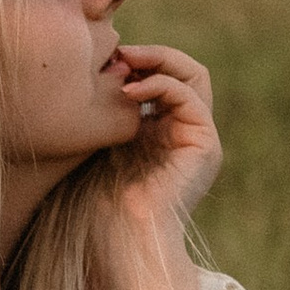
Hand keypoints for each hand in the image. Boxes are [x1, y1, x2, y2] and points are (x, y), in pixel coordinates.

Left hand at [87, 45, 220, 289]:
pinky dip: (161, 83)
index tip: (103, 58)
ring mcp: (198, 139)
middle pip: (185, 70)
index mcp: (161, 131)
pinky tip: (130, 91)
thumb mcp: (96, 144)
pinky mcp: (204, 145)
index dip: (138, 59)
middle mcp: (184, 132)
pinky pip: (191, 96)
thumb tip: (85, 72)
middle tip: (119, 51)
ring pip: (194, 75)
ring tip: (125, 63)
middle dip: (153, 53)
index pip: (163, 76)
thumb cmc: (97, 202)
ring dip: (160, 60)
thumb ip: (103, 112)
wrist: (117, 238)